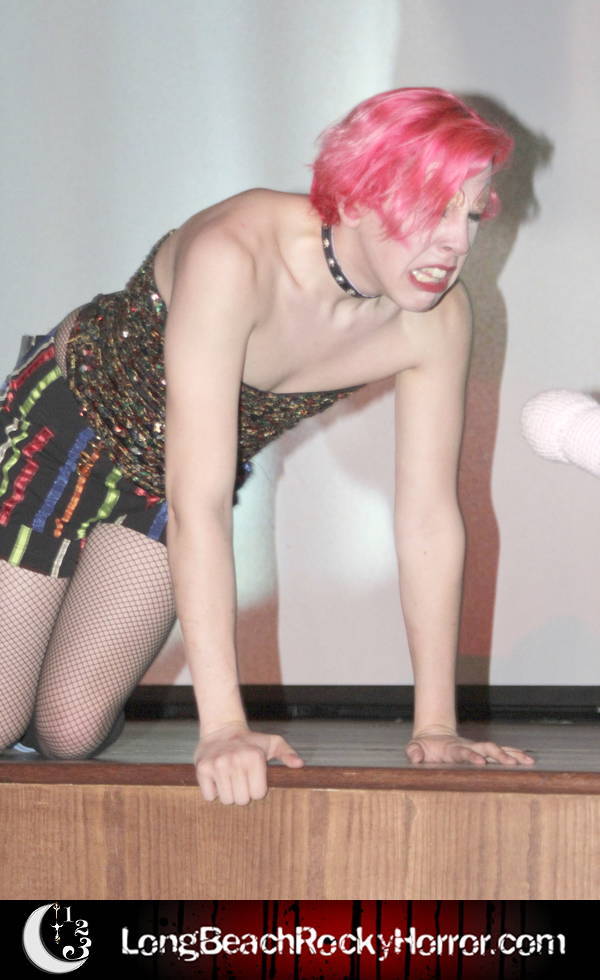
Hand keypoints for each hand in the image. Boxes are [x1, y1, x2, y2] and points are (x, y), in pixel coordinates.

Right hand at [194, 722, 304, 803]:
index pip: (257, 794)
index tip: (252, 778)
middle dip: (242, 792)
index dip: (256, 789)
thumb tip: (300, 765)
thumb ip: (287, 754)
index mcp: (254, 757)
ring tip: (229, 778)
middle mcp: (236, 760)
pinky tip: (217, 778)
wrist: (221, 728)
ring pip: (226, 800)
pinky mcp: (202, 768)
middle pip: (241, 800)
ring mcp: (218, 764)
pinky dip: (212, 791)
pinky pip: (209, 796)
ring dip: (228, 793)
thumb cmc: (250, 740)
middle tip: (240, 778)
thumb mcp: (272, 743)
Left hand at [406, 726, 534, 766]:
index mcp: (453, 749)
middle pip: (486, 748)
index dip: (471, 756)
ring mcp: (477, 748)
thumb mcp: (416, 748)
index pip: (464, 752)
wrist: (434, 736)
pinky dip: (515, 754)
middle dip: (498, 755)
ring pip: (498, 749)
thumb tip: (415, 756)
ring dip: (512, 754)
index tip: (481, 762)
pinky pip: (502, 752)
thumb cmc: (425, 747)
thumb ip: (414, 751)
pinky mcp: (483, 751)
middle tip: (511, 763)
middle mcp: (469, 746)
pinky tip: (528, 760)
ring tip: (528, 761)